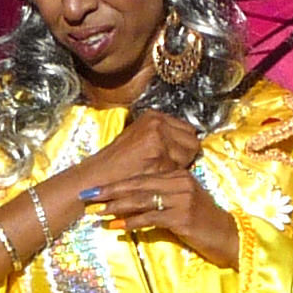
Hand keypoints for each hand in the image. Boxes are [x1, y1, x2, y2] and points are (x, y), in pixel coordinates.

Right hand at [69, 111, 200, 195]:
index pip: (188, 129)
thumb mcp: (141, 139)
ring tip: (158, 170)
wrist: (99, 176)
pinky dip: (170, 176)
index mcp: (154, 116)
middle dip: (186, 156)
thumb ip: (164, 137)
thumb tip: (190, 142)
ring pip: (189, 155)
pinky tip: (155, 177)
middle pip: (193, 140)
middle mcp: (157, 121)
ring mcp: (158, 137)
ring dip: (179, 166)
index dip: (184, 146)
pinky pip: (179, 168)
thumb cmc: (118, 163)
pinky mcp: (158, 154)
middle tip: (167, 166)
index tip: (174, 156)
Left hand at [89, 169, 241, 267]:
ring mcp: (183, 199)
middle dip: (111, 191)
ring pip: (143, 200)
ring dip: (118, 207)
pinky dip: (133, 222)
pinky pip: (152, 218)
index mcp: (179, 176)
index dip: (117, 183)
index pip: (142, 177)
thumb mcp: (181, 205)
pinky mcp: (184, 216)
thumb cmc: (202, 223)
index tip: (96, 188)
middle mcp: (181, 183)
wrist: (229, 237)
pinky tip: (118, 228)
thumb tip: (127, 204)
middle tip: (89, 195)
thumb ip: (159, 199)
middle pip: (139, 185)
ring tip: (98, 213)